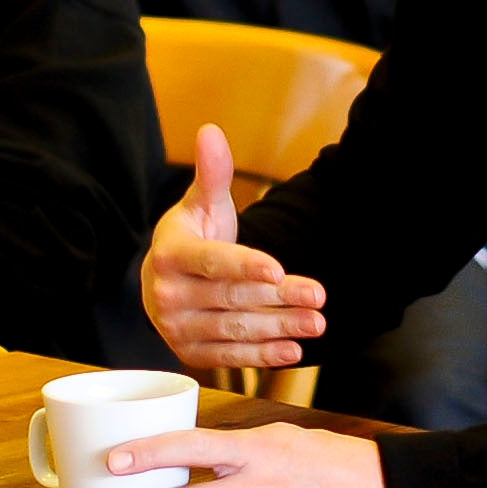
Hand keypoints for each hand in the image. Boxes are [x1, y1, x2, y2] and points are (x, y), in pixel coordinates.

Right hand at [139, 125, 324, 371]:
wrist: (167, 279)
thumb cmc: (192, 236)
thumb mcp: (201, 204)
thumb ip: (212, 172)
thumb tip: (210, 131)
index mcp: (170, 254)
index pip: (213, 262)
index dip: (245, 266)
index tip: (277, 270)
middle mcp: (167, 295)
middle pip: (233, 298)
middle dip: (279, 298)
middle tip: (319, 296)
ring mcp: (177, 328)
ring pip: (236, 329)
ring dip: (280, 328)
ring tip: (316, 322)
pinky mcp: (190, 352)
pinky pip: (231, 356)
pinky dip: (263, 355)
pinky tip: (292, 350)